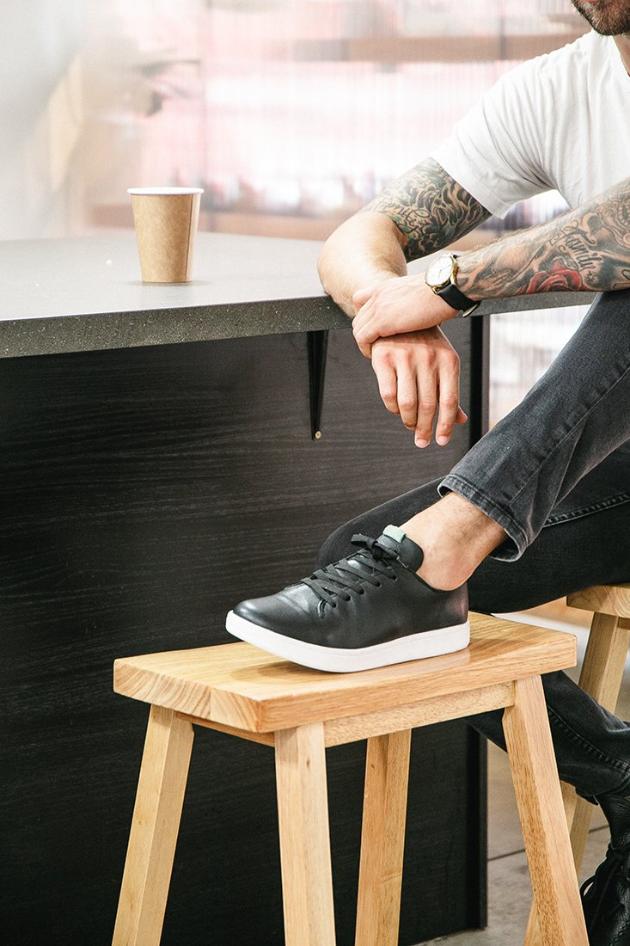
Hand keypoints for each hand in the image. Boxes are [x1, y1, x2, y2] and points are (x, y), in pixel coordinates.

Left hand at [352, 273, 456, 357]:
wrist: (448, 287)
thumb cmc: (444, 292)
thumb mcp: (422, 293)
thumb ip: (412, 302)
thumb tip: (422, 312)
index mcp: (387, 286)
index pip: (361, 300)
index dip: (366, 317)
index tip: (376, 331)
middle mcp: (378, 294)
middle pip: (359, 317)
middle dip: (365, 333)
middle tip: (375, 347)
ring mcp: (378, 306)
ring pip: (358, 328)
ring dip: (365, 343)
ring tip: (376, 354)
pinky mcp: (382, 321)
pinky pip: (362, 338)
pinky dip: (366, 348)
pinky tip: (376, 356)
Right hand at [370, 328, 467, 446]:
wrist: (399, 315)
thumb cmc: (426, 344)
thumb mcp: (443, 362)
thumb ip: (449, 391)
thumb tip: (461, 420)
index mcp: (448, 360)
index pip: (449, 401)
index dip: (445, 425)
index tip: (441, 441)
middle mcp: (428, 359)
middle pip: (428, 406)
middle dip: (424, 429)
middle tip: (422, 442)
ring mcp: (405, 358)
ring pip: (408, 403)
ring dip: (408, 421)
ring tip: (410, 426)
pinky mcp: (384, 358)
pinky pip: (388, 394)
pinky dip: (393, 408)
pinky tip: (396, 410)